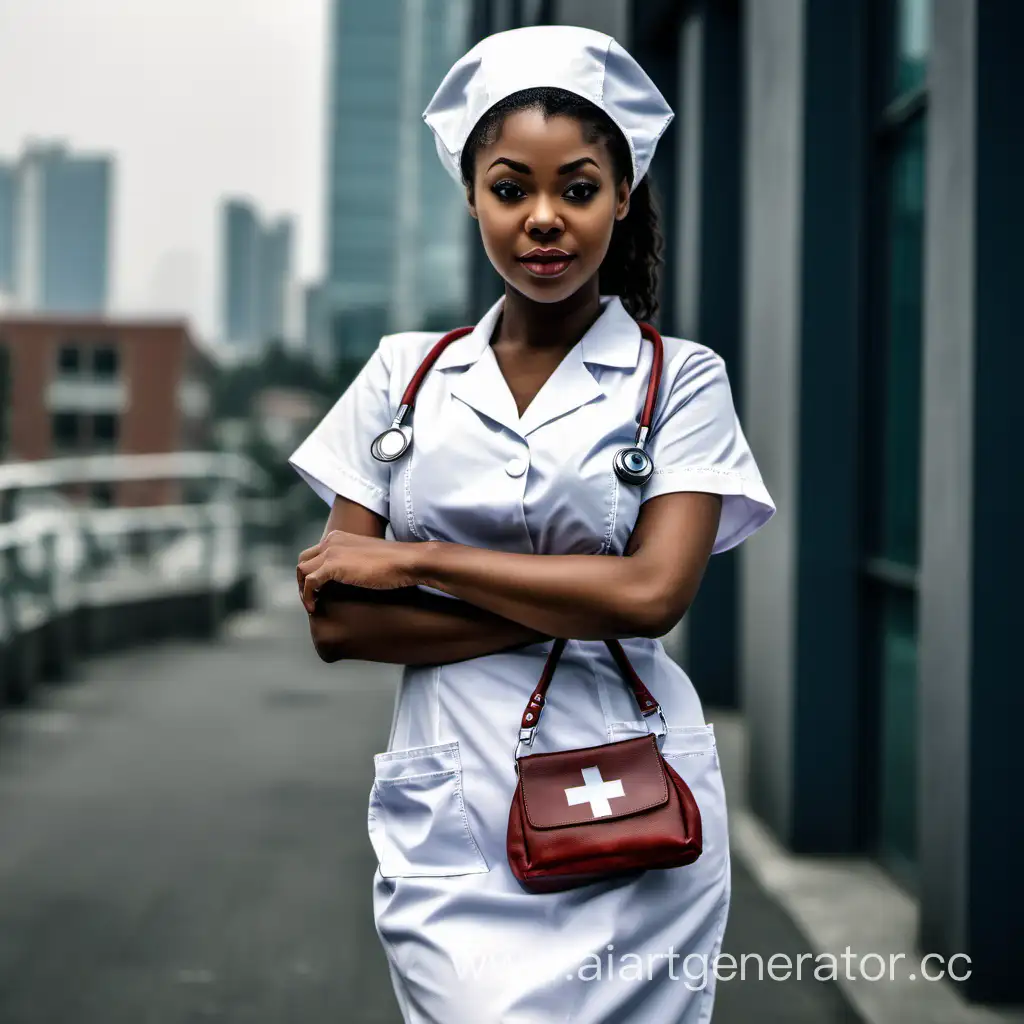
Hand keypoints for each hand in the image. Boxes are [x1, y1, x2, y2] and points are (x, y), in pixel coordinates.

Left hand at [296, 531, 425, 612]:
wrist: (406, 562)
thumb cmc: (394, 564)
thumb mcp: (367, 558)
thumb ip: (353, 561)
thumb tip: (348, 577)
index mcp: (338, 537)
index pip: (314, 554)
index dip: (312, 573)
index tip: (319, 591)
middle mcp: (331, 541)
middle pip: (304, 560)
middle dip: (303, 580)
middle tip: (313, 598)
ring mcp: (331, 552)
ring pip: (302, 571)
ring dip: (303, 590)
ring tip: (313, 605)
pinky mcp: (332, 566)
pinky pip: (309, 583)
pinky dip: (308, 596)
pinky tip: (315, 607)